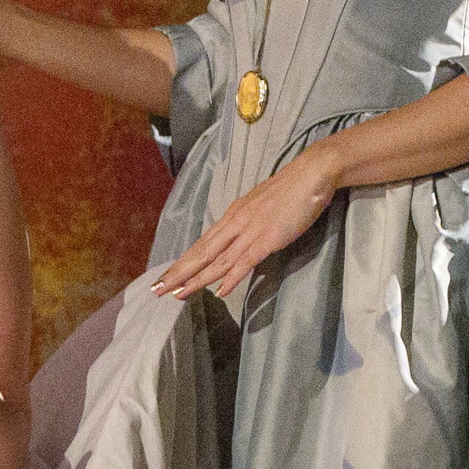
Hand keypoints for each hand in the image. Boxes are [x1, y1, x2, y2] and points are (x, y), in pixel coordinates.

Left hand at [150, 148, 338, 300]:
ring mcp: (250, 231)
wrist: (310, 175)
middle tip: (157, 289)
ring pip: (218, 260)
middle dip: (179, 272)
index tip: (167, 276)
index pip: (202, 243)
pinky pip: (245, 261)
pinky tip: (219, 291)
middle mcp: (235, 223)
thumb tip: (241, 239)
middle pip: (202, 252)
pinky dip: (231, 278)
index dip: (183, 262)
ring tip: (178, 294)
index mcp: (233, 215)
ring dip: (197, 279)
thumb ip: (249, 222)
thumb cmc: (290, 190)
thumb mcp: (261, 206)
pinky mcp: (267, 239)